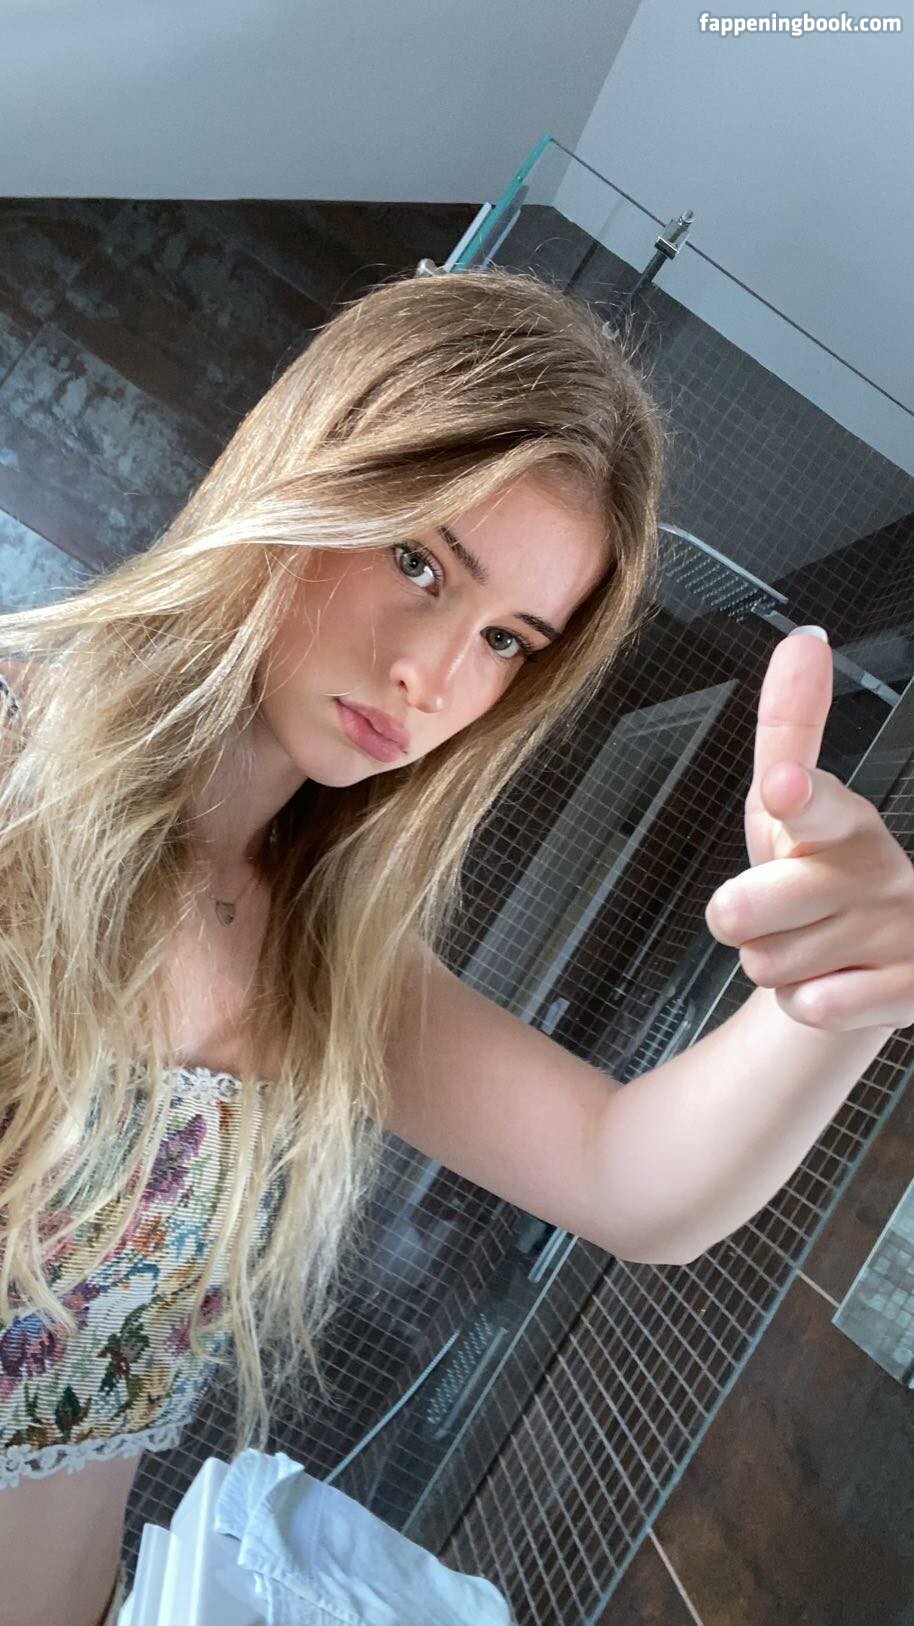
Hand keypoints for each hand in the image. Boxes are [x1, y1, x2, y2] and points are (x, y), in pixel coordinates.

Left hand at [704, 629, 913, 1032]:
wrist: (868, 959)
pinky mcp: (913, 988)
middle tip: (755, 913)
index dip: (796, 796)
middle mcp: (877, 869)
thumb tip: (804, 641)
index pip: (817, 805)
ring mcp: (899, 930)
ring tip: (807, 944)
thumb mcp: (790, 804)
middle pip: (751, 908)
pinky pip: (814, 1007)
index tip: (781, 789)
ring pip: (771, 964)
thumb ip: (789, 726)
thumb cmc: (817, 869)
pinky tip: (838, 980)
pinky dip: (807, 1002)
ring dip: (772, 963)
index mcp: (843, 820)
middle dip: (736, 918)